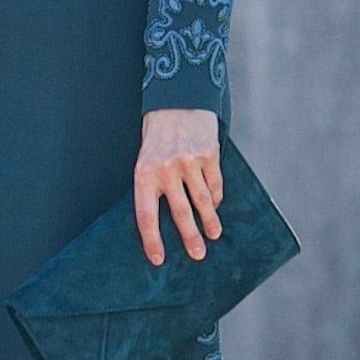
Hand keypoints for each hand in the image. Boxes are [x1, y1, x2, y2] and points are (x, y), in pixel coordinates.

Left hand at [134, 108, 222, 264]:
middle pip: (180, 213)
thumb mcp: (146, 156)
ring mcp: (188, 161)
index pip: (146, 214)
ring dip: (209, 221)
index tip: (158, 260)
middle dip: (190, 238)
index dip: (151, 239)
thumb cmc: (156, 135)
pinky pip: (214, 184)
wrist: (175, 99)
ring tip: (214, 234)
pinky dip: (215, 196)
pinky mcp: (208, 153)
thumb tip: (166, 223)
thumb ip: (155, 185)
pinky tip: (215, 204)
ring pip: (202, 201)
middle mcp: (166, 168)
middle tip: (198, 255)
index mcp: (144, 171)